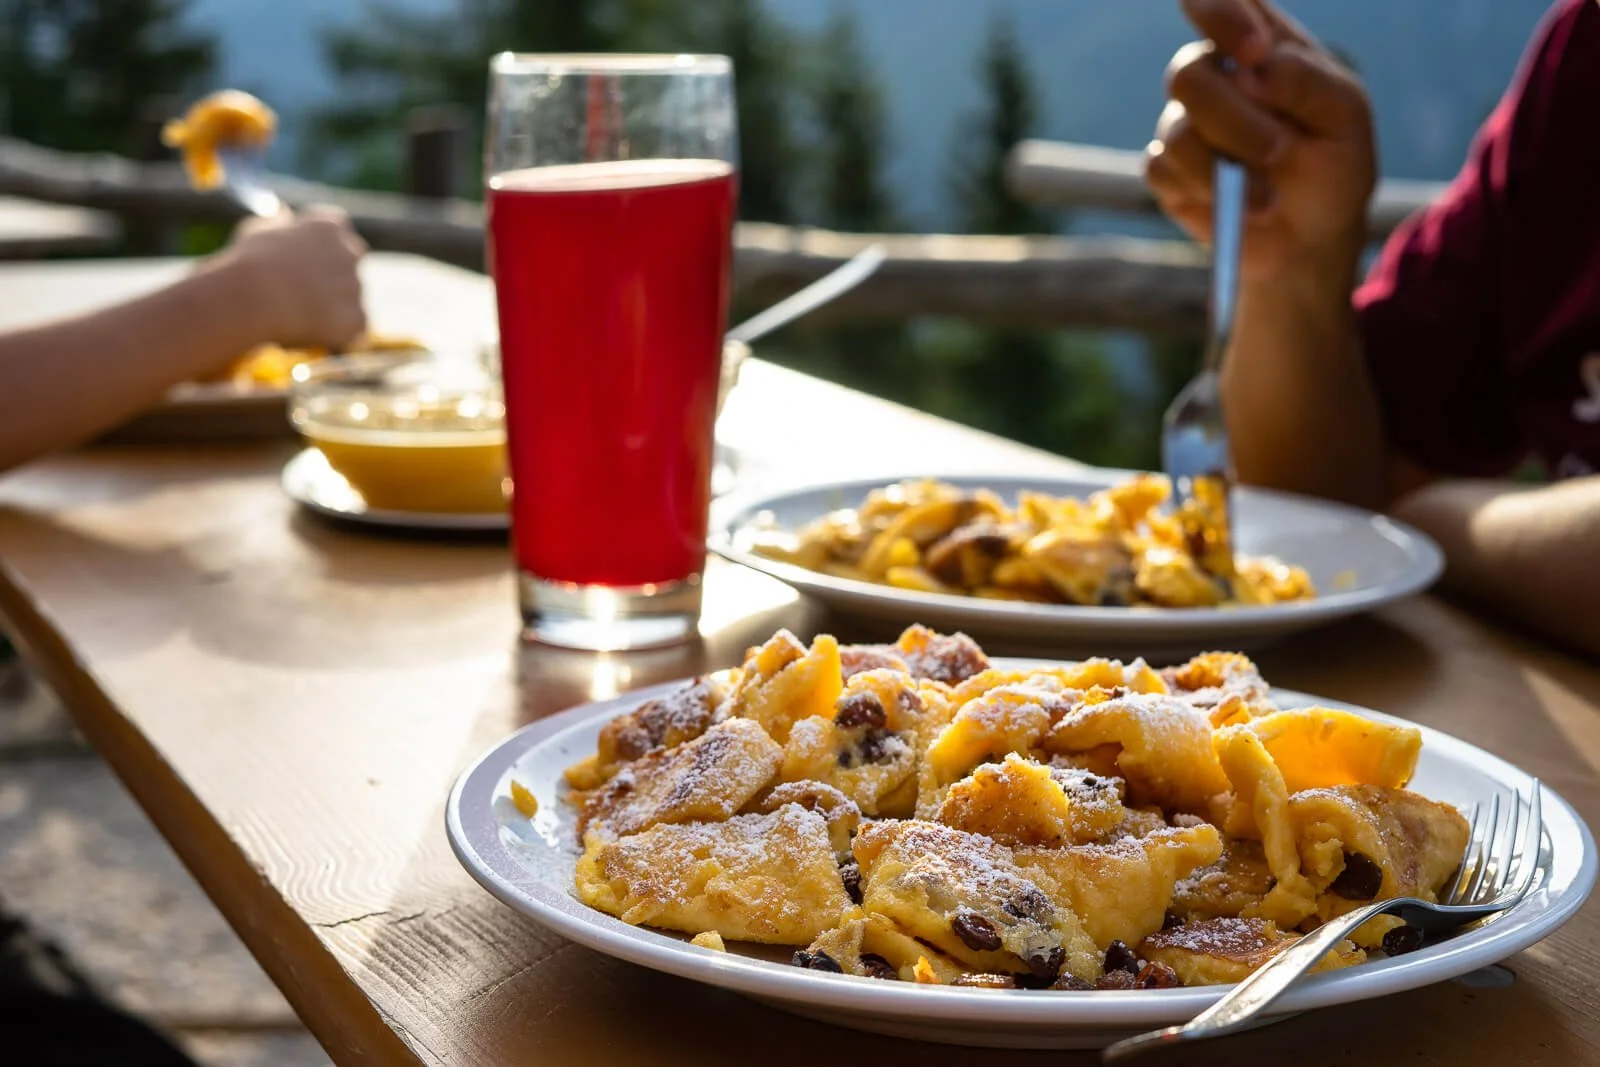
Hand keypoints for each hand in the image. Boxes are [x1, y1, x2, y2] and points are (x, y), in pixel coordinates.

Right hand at [215, 207, 367, 350]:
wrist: (253, 296)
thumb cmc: (248, 261)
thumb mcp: (258, 228)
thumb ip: (277, 223)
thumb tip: (282, 215)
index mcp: (329, 224)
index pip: (336, 231)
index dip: (318, 249)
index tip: (300, 263)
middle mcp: (351, 251)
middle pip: (349, 263)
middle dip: (332, 276)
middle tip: (301, 293)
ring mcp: (357, 285)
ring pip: (349, 299)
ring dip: (330, 307)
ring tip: (294, 315)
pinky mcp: (358, 318)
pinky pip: (351, 328)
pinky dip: (334, 334)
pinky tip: (308, 332)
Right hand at [1146, 0, 1375, 282]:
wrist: (1311, 239)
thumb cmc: (1334, 167)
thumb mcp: (1344, 121)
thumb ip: (1304, 83)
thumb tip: (1251, 68)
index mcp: (1261, 44)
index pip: (1224, 0)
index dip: (1221, 12)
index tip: (1254, 52)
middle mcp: (1215, 74)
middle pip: (1188, 71)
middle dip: (1233, 120)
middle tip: (1277, 151)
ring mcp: (1185, 120)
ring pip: (1177, 131)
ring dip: (1223, 170)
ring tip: (1267, 200)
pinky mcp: (1167, 168)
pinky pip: (1164, 170)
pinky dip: (1204, 193)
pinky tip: (1236, 209)